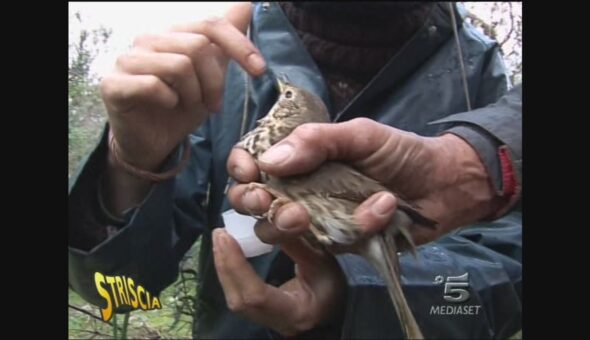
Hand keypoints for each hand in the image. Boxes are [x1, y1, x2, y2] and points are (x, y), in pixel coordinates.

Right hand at [100, 3, 264, 170]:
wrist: (153, 144)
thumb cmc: (180, 108)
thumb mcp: (211, 74)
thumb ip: (225, 40)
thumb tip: (246, 2)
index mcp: (171, 34)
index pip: (210, 25)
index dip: (239, 45)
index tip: (259, 70)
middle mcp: (147, 40)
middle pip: (197, 46)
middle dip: (214, 82)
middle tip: (212, 105)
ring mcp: (127, 60)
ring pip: (179, 65)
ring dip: (194, 94)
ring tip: (188, 106)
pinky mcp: (113, 84)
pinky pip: (154, 85)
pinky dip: (170, 101)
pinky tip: (167, 107)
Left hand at [212, 228, 345, 335]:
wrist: (337, 306)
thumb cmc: (334, 284)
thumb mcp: (323, 261)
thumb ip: (297, 244)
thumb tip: (271, 219)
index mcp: (295, 313)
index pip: (257, 295)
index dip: (238, 266)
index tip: (227, 237)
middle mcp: (278, 323)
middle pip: (239, 300)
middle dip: (225, 265)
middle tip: (219, 233)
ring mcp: (267, 321)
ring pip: (235, 300)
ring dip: (224, 268)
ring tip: (221, 239)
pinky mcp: (260, 313)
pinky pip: (238, 295)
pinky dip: (230, 272)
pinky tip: (228, 252)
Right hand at [227, 117, 501, 246]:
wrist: (444, 182)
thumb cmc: (400, 151)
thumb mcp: (360, 135)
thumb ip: (316, 141)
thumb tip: (268, 160)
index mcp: (300, 157)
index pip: (254, 163)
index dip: (241, 168)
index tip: (246, 171)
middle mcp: (301, 189)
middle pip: (256, 202)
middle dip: (253, 202)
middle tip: (266, 201)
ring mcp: (318, 219)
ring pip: (281, 231)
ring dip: (286, 223)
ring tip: (304, 214)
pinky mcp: (339, 242)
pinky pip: (331, 242)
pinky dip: (356, 225)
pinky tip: (382, 206)